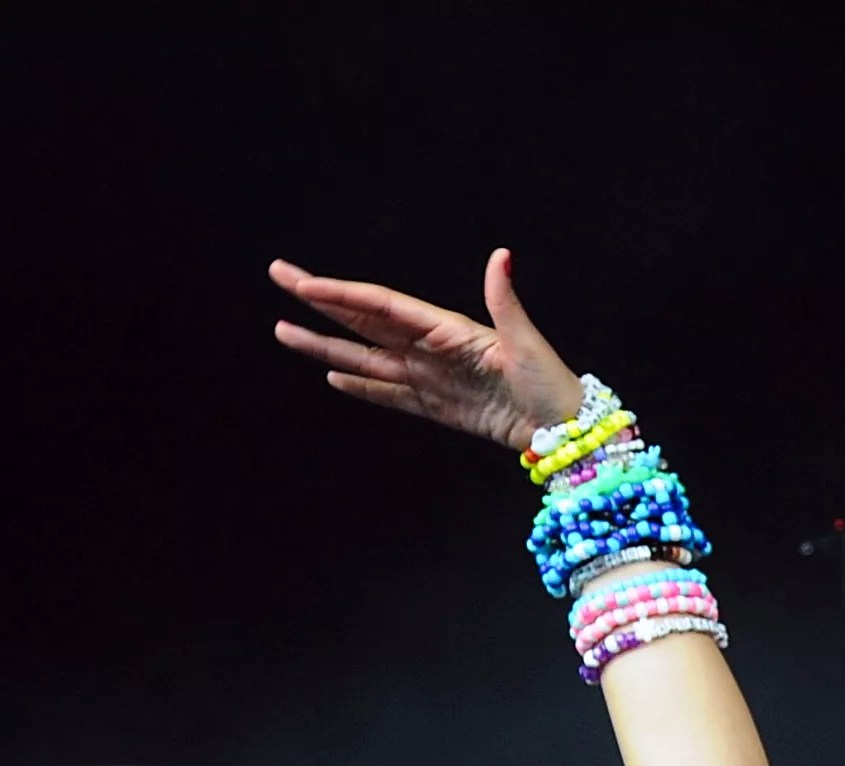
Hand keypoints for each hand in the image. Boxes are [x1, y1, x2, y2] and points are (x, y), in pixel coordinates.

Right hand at [270, 249, 585, 451]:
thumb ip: (504, 299)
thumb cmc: (551, 383)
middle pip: (364, 319)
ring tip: (283, 331)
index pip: (382, 304)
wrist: (566, 432)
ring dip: (325, 343)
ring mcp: (431, 378)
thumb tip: (500, 255)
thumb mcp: (525, 340)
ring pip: (366, 357)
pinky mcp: (438, 408)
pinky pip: (390, 393)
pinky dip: (361, 385)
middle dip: (320, 300)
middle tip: (278, 275)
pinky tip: (333, 374)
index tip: (302, 282)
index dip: (340, 292)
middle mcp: (432, 348)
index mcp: (447, 329)